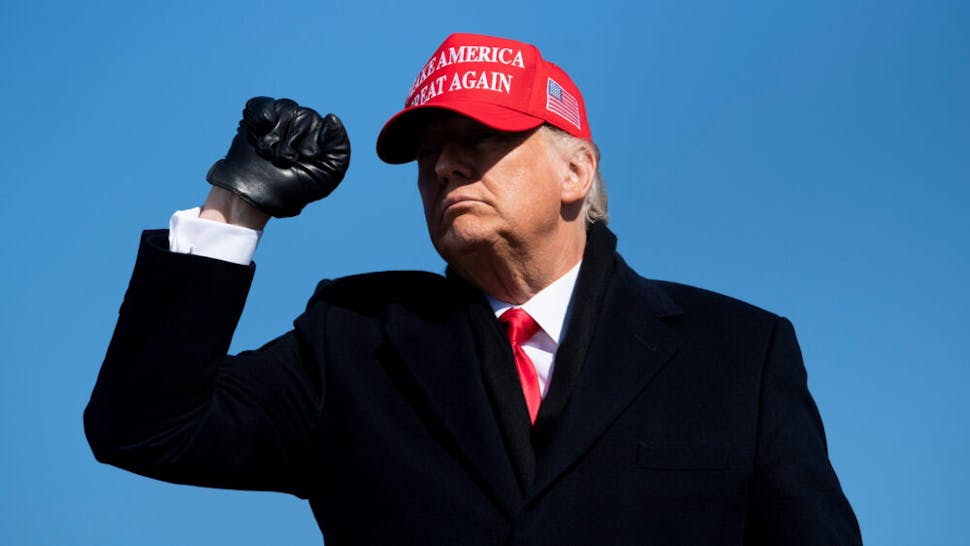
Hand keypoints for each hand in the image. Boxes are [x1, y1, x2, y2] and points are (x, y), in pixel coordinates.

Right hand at [206, 97, 350, 217]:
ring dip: (276, 135)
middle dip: (292, 142)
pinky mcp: (256, 119)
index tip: (305, 160)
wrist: (255, 198)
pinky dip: (264, 113)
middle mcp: (301, 126)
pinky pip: (263, 103)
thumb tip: (332, 117)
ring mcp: (279, 122)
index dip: (312, 145)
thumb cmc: (292, 190)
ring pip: (286, 108)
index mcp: (321, 139)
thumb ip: (339, 148)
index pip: (326, 126)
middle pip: (305, 116)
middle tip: (284, 161)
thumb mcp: (326, 176)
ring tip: (270, 154)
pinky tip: (262, 127)